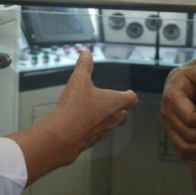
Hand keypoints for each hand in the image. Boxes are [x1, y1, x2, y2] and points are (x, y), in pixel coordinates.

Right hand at [43, 51, 138, 165]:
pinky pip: (98, 133)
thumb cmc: (75, 107)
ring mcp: (103, 131)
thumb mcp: (79, 80)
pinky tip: (83, 123)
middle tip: (114, 103)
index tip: (128, 93)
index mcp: (115, 102)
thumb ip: (84, 66)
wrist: (64, 134)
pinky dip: (94, 127)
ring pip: (111, 125)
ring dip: (107, 118)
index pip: (131, 99)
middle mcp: (113, 118)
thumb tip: (87, 54)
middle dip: (120, 108)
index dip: (130, 95)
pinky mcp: (92, 140)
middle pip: (124, 114)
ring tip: (97, 111)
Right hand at [160, 66, 195, 160]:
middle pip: (188, 135)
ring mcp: (167, 126)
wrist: (179, 84)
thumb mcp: (194, 72)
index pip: (190, 119)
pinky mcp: (171, 134)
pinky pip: (181, 152)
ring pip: (184, 147)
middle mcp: (166, 113)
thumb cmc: (190, 78)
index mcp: (171, 98)